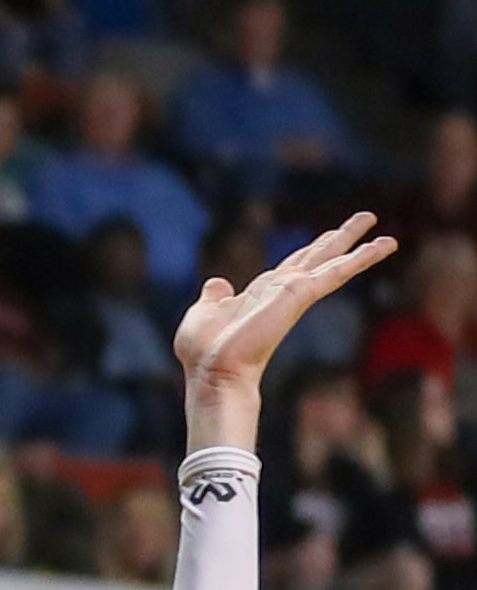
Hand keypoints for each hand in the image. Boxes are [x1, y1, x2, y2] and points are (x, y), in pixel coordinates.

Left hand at [174, 211, 395, 446]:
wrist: (212, 371)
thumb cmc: (204, 351)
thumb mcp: (205, 313)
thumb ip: (214, 297)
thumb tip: (217, 283)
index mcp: (262, 294)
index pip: (294, 265)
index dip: (312, 249)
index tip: (330, 236)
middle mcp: (282, 291)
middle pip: (318, 257)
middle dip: (342, 238)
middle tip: (366, 218)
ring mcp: (294, 293)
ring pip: (333, 263)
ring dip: (359, 246)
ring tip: (384, 233)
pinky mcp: (300, 295)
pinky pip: (335, 272)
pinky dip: (359, 259)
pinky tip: (381, 246)